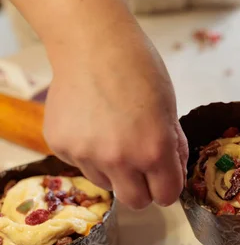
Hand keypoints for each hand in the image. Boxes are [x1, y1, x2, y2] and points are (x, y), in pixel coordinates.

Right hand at [44, 30, 187, 209]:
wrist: (93, 43)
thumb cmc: (140, 69)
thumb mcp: (169, 109)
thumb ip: (173, 146)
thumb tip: (174, 171)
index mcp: (154, 150)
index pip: (167, 195)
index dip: (169, 186)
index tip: (165, 178)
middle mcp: (119, 159)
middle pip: (136, 202)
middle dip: (144, 189)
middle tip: (142, 167)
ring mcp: (86, 155)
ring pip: (108, 184)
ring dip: (115, 170)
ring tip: (114, 133)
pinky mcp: (61, 146)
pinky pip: (82, 165)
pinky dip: (90, 153)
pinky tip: (92, 123)